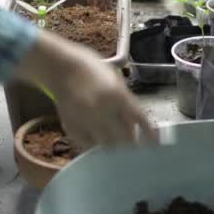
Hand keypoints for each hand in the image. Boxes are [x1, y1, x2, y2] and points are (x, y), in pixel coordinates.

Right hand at [15, 31, 157, 148]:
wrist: (59, 66)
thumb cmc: (90, 69)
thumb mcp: (114, 80)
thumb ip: (125, 101)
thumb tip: (134, 124)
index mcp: (117, 95)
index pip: (140, 119)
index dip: (149, 133)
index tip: (155, 143)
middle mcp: (103, 110)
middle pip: (124, 138)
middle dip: (131, 143)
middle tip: (135, 146)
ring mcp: (86, 121)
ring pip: (106, 145)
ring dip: (114, 146)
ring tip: (117, 146)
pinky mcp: (71, 127)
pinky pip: (88, 144)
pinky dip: (95, 145)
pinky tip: (98, 142)